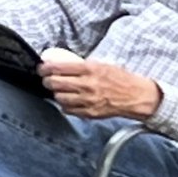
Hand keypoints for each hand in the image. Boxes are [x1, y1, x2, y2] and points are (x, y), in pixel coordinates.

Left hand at [38, 48, 161, 120]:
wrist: (136, 96)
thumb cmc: (120, 78)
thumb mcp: (101, 64)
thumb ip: (82, 65)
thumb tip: (61, 64)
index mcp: (90, 69)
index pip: (59, 68)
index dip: (45, 68)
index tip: (42, 68)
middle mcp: (87, 85)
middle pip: (55, 83)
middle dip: (47, 81)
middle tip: (46, 80)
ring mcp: (88, 100)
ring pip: (59, 98)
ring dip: (56, 94)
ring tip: (58, 90)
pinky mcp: (90, 112)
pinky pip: (68, 110)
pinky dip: (65, 105)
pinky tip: (68, 101)